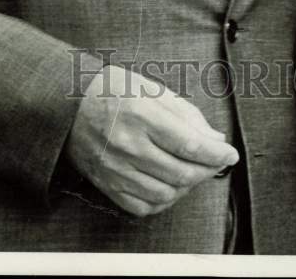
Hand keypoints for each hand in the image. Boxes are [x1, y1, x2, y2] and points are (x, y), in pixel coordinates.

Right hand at [65, 63, 238, 216]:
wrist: (66, 104)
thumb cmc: (111, 89)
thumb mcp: (151, 89)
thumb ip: (186, 114)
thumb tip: (214, 138)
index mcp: (142, 115)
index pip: (190, 144)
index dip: (216, 153)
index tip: (229, 153)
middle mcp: (129, 145)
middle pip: (182, 172)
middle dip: (207, 170)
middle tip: (214, 162)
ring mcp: (117, 169)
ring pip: (166, 193)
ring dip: (187, 186)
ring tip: (192, 171)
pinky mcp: (107, 185)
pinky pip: (143, 206)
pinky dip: (164, 200)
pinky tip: (169, 185)